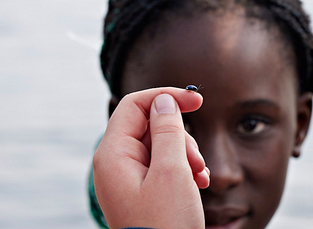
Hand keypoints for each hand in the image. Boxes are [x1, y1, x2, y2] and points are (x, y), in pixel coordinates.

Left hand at [93, 87, 208, 228]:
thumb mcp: (171, 171)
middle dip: (180, 137)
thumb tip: (162, 102)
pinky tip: (196, 183)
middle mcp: (115, 163)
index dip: (167, 97)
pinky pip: (161, 165)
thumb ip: (167, 130)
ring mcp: (127, 177)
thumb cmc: (165, 223)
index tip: (198, 101)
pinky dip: (181, 168)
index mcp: (113, 154)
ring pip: (160, 145)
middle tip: (197, 162)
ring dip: (185, 154)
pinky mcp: (140, 190)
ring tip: (199, 177)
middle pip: (150, 125)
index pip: (135, 105)